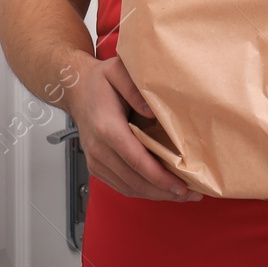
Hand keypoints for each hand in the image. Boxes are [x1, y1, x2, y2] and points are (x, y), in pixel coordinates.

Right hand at [65, 53, 202, 202]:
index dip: (160, 178)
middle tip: (191, 194)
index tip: (182, 186)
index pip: (137, 160)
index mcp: (107, 128)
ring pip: (129, 188)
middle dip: (165, 191)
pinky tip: (160, 190)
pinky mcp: (96, 167)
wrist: (76, 91)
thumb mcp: (116, 71)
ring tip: (181, 194)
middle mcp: (99, 149)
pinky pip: (121, 187)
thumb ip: (134, 89)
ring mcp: (96, 161)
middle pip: (135, 181)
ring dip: (156, 195)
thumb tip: (153, 112)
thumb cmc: (99, 82)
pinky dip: (142, 192)